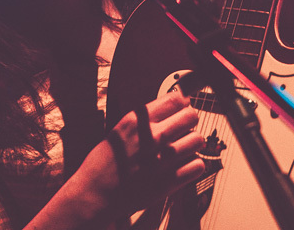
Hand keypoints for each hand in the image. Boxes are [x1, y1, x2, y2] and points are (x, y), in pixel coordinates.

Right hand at [70, 92, 204, 220]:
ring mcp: (164, 158)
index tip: (182, 107)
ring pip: (197, 140)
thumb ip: (143, 121)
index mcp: (138, 121)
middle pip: (191, 116)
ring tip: (183, 149)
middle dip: (189, 121)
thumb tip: (165, 111)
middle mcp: (153, 136)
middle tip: (184, 128)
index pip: (176, 99)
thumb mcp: (119, 131)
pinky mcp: (170, 180)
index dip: (182, 102)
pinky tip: (184, 166)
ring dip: (192, 143)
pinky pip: (198, 165)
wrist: (95, 194)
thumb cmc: (102, 164)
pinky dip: (194, 165)